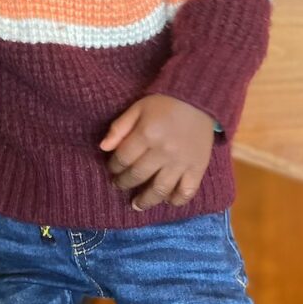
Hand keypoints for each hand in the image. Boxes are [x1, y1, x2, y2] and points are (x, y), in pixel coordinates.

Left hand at [100, 95, 213, 210]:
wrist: (199, 99)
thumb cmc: (165, 103)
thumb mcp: (138, 108)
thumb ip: (119, 127)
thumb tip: (102, 148)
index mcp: (146, 134)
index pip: (123, 158)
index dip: (114, 166)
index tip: (112, 168)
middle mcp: (163, 151)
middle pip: (138, 175)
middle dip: (124, 183)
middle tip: (119, 185)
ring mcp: (181, 162)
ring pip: (160, 189)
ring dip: (146, 200)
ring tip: (136, 205)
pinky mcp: (198, 168)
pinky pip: (187, 191)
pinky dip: (176, 200)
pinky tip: (167, 201)